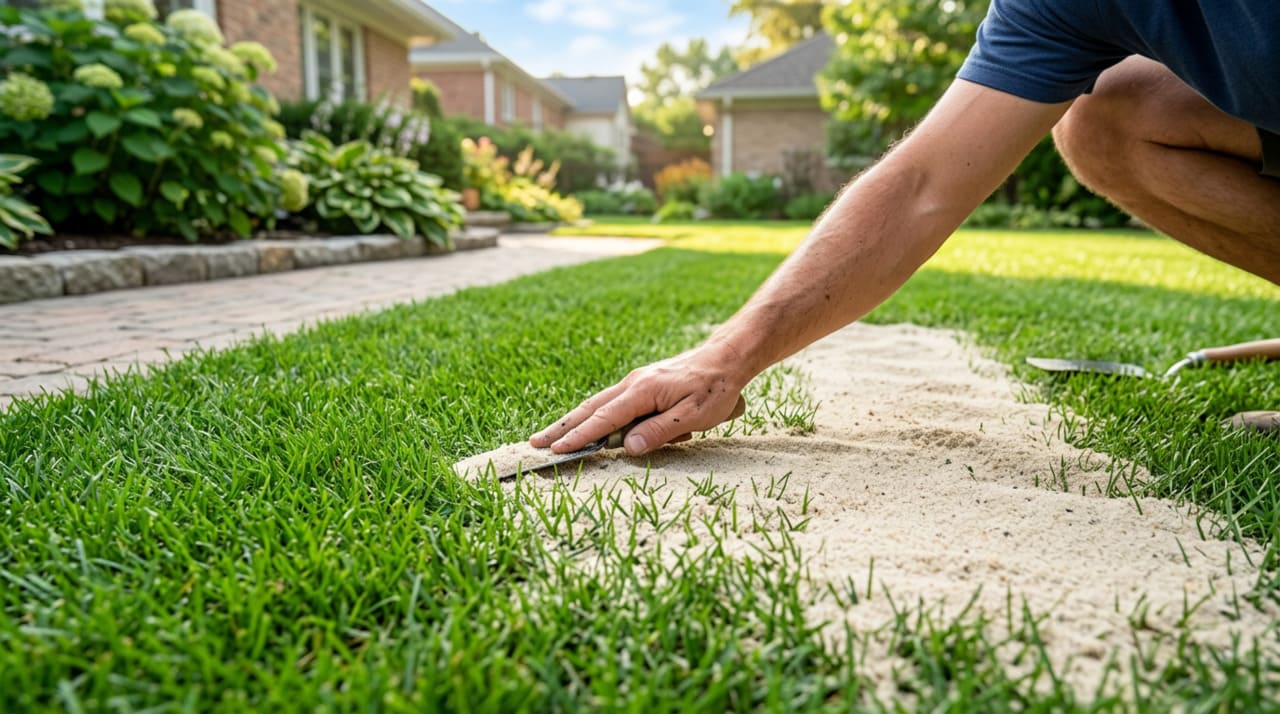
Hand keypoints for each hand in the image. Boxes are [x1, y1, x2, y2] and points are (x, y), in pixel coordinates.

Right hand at [530, 344, 749, 455]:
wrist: (727, 358)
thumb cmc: (715, 389)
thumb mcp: (694, 415)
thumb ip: (660, 431)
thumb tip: (628, 447)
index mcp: (643, 391)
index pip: (604, 419)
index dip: (580, 437)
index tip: (558, 450)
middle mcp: (633, 384)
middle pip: (590, 409)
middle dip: (562, 427)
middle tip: (535, 443)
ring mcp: (636, 382)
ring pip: (597, 404)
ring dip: (573, 421)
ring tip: (551, 437)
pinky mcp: (642, 385)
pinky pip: (611, 403)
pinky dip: (592, 415)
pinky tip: (585, 426)